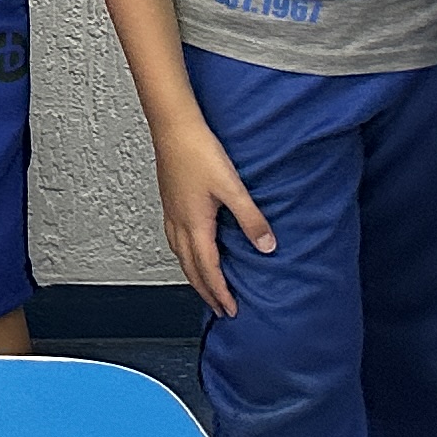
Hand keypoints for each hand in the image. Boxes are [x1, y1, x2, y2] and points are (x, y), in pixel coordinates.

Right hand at [154, 121, 276, 318]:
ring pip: (179, 254)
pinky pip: (174, 238)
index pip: (208, 269)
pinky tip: (189, 246)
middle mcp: (179, 222)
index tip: (231, 310)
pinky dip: (183, 253)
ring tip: (205, 284)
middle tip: (219, 308)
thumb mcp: (232, 187)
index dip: (220, 292)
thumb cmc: (199, 151)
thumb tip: (267, 247)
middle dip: (205, 290)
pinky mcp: (169, 200)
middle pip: (190, 267)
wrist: (173, 126)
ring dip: (193, 274)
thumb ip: (251, 219)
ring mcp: (171, 211)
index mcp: (195, 224)